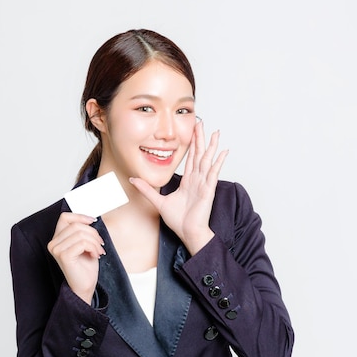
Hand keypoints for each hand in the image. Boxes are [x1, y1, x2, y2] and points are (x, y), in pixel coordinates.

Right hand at [47, 212, 105, 303]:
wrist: (85, 286)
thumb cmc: (85, 267)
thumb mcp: (85, 243)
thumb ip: (82, 231)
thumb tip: (89, 218)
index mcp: (57, 238)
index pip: (65, 217)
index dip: (80, 216)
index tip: (93, 221)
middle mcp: (53, 243)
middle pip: (76, 225)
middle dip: (93, 233)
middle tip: (100, 244)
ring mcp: (57, 249)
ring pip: (81, 234)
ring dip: (95, 242)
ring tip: (98, 251)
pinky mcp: (63, 256)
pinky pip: (82, 243)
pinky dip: (93, 248)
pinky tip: (95, 255)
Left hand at [130, 121, 227, 254]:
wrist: (188, 233)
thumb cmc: (178, 221)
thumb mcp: (158, 201)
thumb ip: (146, 189)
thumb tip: (133, 180)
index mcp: (188, 181)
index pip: (191, 158)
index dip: (191, 144)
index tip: (192, 131)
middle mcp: (197, 180)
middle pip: (199, 154)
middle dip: (200, 138)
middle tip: (201, 123)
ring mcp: (204, 183)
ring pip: (207, 160)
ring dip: (211, 146)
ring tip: (215, 132)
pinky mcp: (208, 190)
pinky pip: (214, 173)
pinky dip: (218, 162)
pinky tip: (224, 152)